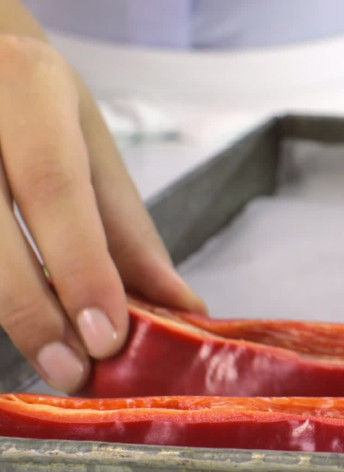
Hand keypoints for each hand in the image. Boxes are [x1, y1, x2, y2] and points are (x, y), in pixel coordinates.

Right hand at [0, 35, 204, 392]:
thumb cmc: (32, 97)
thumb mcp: (90, 144)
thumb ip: (128, 226)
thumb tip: (181, 304)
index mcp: (27, 86)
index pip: (54, 187)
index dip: (80, 268)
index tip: (107, 336)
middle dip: (34, 311)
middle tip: (75, 368)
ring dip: (10, 312)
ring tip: (52, 354)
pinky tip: (22, 317)